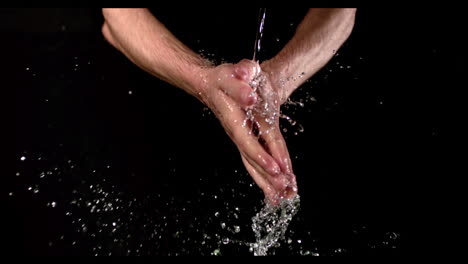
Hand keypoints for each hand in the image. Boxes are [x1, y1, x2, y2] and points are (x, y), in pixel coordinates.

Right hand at [199, 60, 296, 204]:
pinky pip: (253, 161)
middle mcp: (236, 135)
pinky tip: (273, 189)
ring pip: (252, 165)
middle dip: (268, 177)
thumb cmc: (222, 79)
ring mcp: (239, 140)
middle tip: (285, 191)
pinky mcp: (243, 140)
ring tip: (282, 197)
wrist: (209, 84)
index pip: (248, 142)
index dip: (262, 156)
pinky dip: (263, 176)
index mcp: (234, 121)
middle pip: (251, 160)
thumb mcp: (232, 74)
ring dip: (267, 182)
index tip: (277, 169)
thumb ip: (240, 82)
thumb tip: (251, 97)